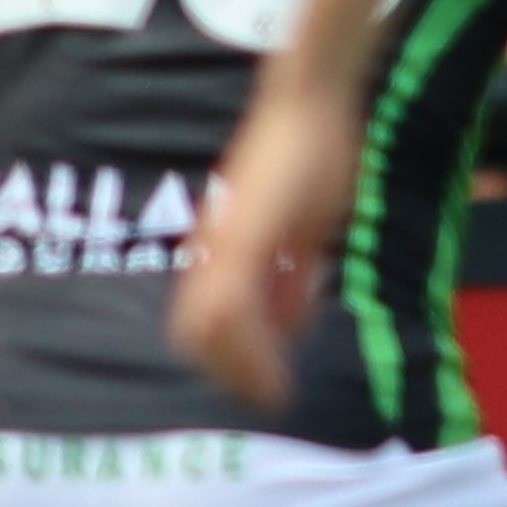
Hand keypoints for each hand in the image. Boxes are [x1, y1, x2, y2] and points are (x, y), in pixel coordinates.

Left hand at [167, 65, 357, 409]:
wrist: (307, 108)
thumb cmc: (311, 157)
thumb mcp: (302, 231)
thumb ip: (291, 279)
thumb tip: (291, 325)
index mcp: (221, 251)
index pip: (203, 325)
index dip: (228, 362)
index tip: (263, 388)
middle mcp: (213, 252)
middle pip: (196, 335)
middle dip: (231, 374)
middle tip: (264, 398)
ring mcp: (224, 245)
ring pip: (208, 329)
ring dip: (241, 367)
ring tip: (271, 393)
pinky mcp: (243, 238)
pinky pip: (234, 306)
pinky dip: (256, 344)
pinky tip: (281, 361)